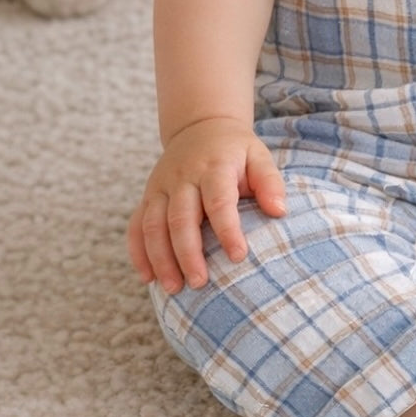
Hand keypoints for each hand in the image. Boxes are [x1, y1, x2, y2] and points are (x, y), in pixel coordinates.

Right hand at [127, 116, 285, 292]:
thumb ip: (270, 182)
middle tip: (200, 283)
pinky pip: (136, 226)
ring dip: (161, 259)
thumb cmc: (235, 151)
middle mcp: (182, 177)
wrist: (200, 127)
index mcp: (213, 167)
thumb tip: (279, 211)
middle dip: (188, 253)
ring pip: (153, 225)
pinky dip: (138, 253)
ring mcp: (160, 187)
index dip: (227, 230)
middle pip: (180, 218)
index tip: (238, 256)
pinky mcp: (147, 196)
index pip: (218, 201)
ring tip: (174, 288)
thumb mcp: (258, 155)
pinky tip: (148, 278)